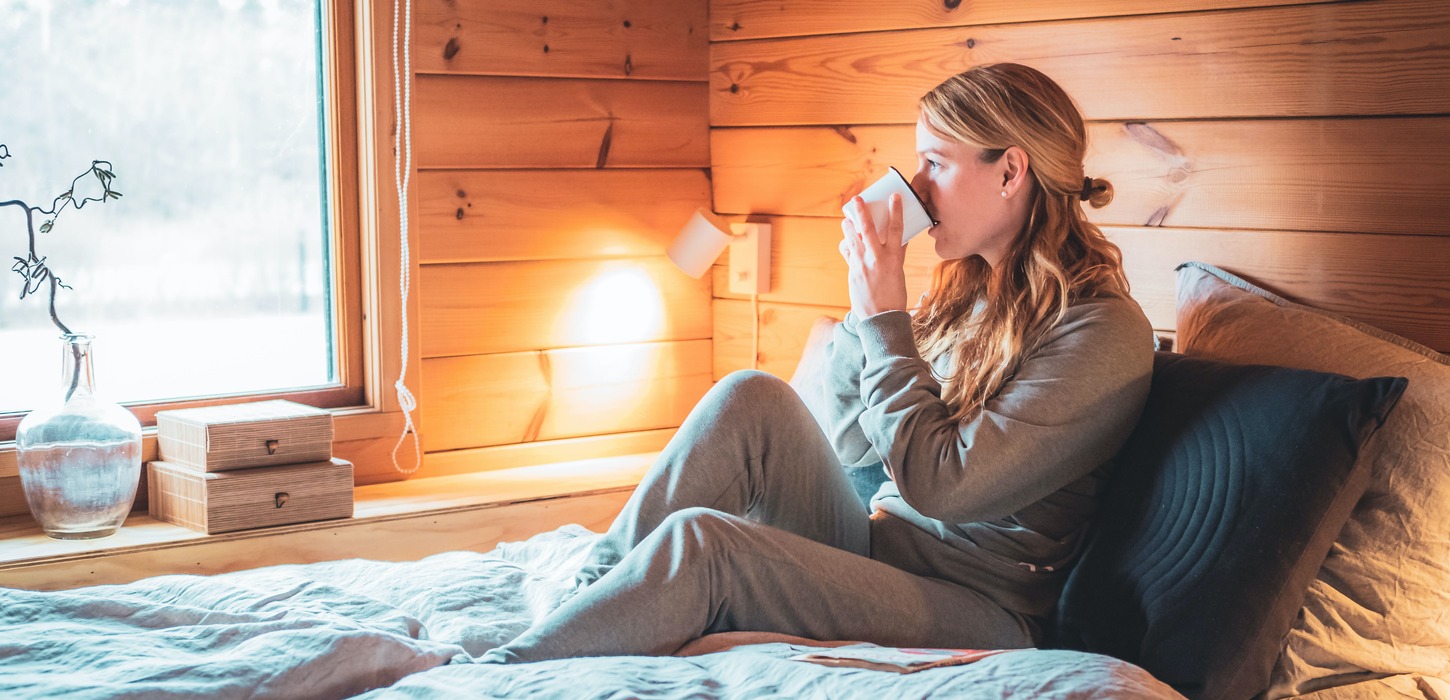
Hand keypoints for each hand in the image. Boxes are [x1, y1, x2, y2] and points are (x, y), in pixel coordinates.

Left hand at [839, 193, 907, 317]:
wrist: (881, 318)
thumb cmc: (894, 296)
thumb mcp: (899, 273)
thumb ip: (897, 255)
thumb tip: (900, 240)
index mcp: (894, 258)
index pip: (896, 228)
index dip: (896, 210)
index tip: (895, 197)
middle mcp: (877, 259)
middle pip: (867, 229)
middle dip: (861, 212)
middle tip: (856, 199)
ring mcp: (862, 265)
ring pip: (852, 239)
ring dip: (848, 227)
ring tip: (846, 220)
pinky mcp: (853, 272)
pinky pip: (847, 254)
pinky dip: (846, 246)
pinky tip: (846, 243)